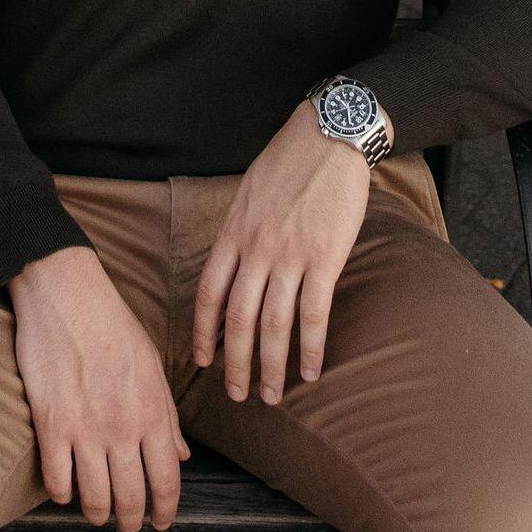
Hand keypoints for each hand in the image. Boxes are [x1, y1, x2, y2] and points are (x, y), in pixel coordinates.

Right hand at [8, 245, 188, 531]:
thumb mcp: (152, 365)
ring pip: (94, 497)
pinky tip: (65, 490)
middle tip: (127, 528)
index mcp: (153, 411)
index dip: (166, 511)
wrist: (66, 293)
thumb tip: (182, 455)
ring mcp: (84, 428)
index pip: (167, 480)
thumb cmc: (113, 324)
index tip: (161, 523)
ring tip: (98, 514)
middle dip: (131, 522)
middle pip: (131, 498)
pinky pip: (56, 479)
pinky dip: (62, 493)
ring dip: (98, 514)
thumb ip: (168, 415)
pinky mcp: (50, 423)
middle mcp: (122, 427)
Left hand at [190, 104, 374, 404]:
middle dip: (236, 364)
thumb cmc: (289, 161)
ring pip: (274, 324)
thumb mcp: (248, 194)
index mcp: (233, 232)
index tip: (202, 362)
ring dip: (272, 366)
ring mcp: (291, 254)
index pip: (209, 293)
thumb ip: (239, 233)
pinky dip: (311, 348)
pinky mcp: (325, 257)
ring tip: (273, 395)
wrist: (329, 136)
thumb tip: (233, 269)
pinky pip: (314, 313)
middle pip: (238, 319)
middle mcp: (256, 248)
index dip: (203, 333)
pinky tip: (310, 370)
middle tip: (237, 395)